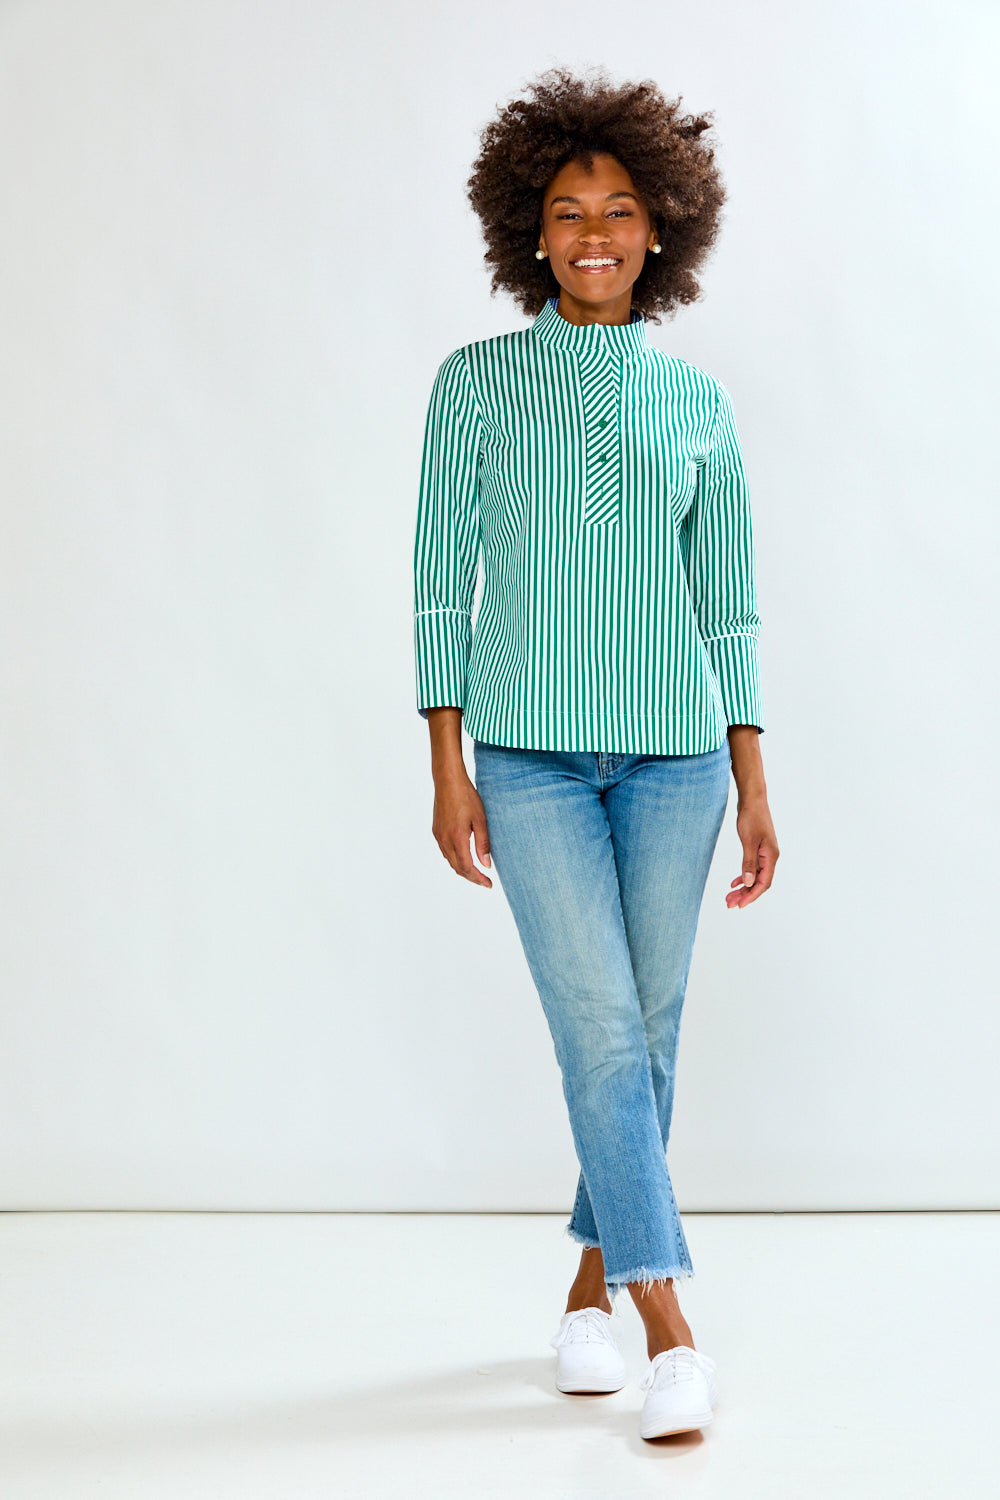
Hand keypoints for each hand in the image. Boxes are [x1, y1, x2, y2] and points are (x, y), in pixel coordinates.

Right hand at [432, 768, 492, 888]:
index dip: (478, 879)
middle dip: (471, 877)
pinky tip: (464, 857)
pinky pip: (445, 851)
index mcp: (457, 838)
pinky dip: (455, 859)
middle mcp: (444, 840)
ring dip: (463, 869)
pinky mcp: (436, 830)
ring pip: (450, 861)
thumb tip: (486, 865)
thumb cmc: (466, 797)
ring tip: (476, 872)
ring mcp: (438, 836)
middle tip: (485, 881)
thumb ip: (483, 844)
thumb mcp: (480, 820)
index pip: (467, 867)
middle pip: (457, 868)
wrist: (448, 781)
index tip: (489, 884)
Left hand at [727, 793, 778, 908]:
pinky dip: (743, 876)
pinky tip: (734, 882)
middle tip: (729, 904)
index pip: (763, 883)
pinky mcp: (758, 849)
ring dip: (743, 887)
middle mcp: (770, 857)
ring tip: (729, 896)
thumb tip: (747, 883)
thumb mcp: (748, 841)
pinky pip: (752, 868)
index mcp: (771, 856)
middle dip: (745, 895)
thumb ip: (748, 863)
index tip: (739, 905)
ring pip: (754, 876)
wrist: (752, 800)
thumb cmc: (751, 817)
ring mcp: (764, 853)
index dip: (751, 895)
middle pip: (759, 882)